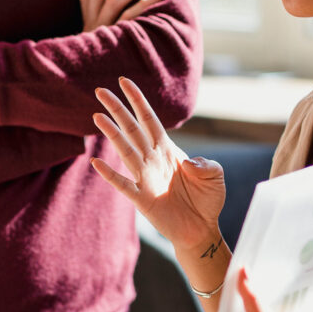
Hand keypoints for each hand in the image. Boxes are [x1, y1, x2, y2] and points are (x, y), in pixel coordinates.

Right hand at [91, 76, 224, 247]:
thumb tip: (187, 162)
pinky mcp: (142, 198)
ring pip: (125, 150)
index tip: (124, 82)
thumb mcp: (215, 175)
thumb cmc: (207, 200)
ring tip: (98, 117)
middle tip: (100, 91)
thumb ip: (206, 164)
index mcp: (167, 149)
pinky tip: (96, 162)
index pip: (149, 120)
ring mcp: (145, 177)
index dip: (137, 101)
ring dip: (112, 134)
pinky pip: (123, 184)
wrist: (202, 229)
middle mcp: (152, 159)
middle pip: (131, 129)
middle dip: (117, 109)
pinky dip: (110, 174)